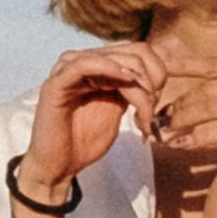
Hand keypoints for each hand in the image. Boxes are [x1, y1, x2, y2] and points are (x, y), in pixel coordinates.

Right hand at [22, 43, 166, 205]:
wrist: (59, 167)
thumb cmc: (85, 141)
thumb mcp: (118, 109)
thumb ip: (133, 89)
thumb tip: (159, 75)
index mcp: (98, 66)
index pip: (140, 51)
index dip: (160, 71)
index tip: (161, 102)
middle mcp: (83, 62)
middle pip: (134, 52)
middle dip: (153, 82)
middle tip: (151, 114)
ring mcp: (67, 69)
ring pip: (116, 58)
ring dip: (138, 86)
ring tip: (143, 113)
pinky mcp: (55, 83)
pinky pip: (84, 64)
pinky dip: (110, 68)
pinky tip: (126, 81)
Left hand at [144, 52, 216, 194]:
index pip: (215, 62)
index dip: (182, 65)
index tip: (157, 66)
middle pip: (205, 86)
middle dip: (174, 101)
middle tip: (151, 114)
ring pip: (208, 106)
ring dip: (178, 120)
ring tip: (159, 131)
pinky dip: (196, 137)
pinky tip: (180, 144)